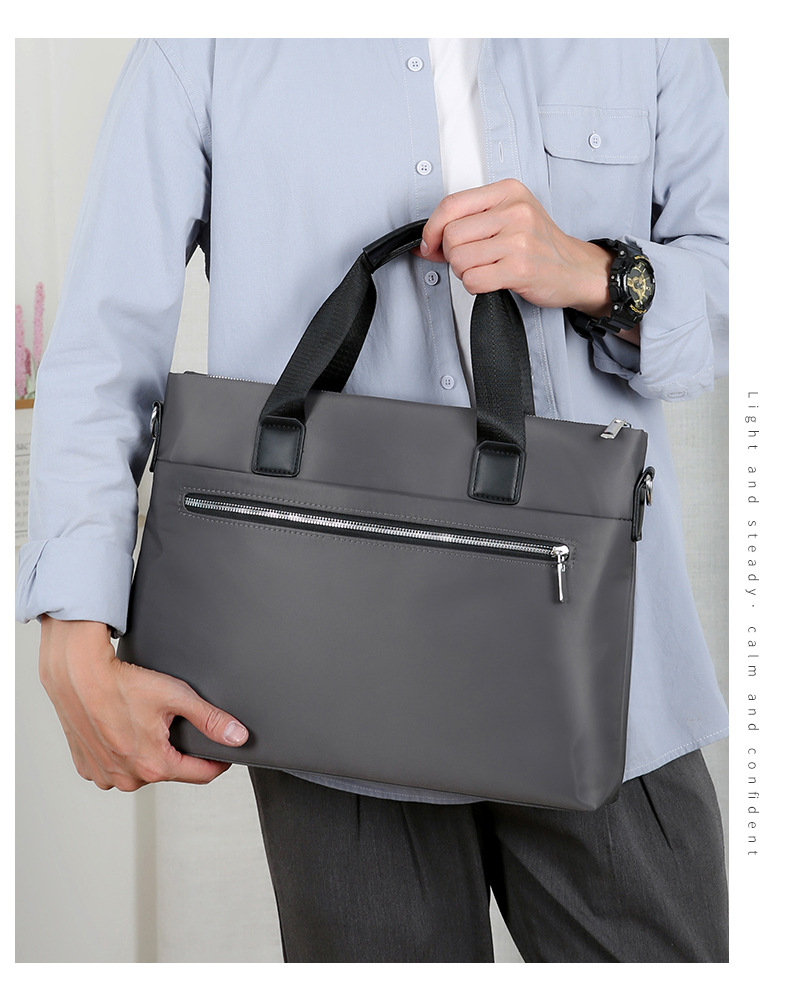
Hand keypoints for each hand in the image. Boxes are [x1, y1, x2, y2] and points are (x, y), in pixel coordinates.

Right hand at [38, 616, 248, 791]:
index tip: (223, 754)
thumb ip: (211, 719)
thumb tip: (237, 736)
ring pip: (141, 769)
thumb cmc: (122, 683)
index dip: (217, 762)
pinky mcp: (88, 768)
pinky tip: (120, 730)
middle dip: (175, 751)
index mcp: (153, 765)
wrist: (78, 675)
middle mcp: (127, 778)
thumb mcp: (176, 697)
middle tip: (168, 722)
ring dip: (146, 753)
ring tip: (141, 723)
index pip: (201, 775)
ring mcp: (105, 776)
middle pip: (169, 771)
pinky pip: (115, 766)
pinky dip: (121, 752)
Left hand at [419, 178, 637, 342]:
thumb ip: (468, 223)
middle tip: (469, 260)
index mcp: (508, 191)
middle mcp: (514, 211)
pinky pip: (473, 280)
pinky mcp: (520, 268)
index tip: (429, 244)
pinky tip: (491, 281)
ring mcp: (519, 239)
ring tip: (485, 269)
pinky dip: (474, 285)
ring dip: (464, 272)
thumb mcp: (509, 218)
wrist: (576, 269)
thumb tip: (425, 242)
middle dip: (452, 255)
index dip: (432, 229)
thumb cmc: (540, 245)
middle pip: (451, 235)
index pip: (451, 205)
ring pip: (459, 259)